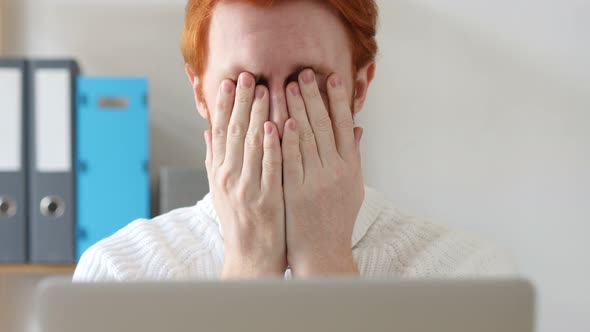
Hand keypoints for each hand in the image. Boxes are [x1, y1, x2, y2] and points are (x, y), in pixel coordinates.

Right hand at [204, 73, 285, 278]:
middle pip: (234, 132)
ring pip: (251, 145)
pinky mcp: (267, 198)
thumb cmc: (237, 221)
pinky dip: (272, 145)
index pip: (220, 131)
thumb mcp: (218, 190)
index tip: (228, 82)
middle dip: (241, 102)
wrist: (250, 256)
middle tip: (248, 76)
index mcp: (218, 172)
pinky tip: (276, 125)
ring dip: (258, 116)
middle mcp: (228, 177)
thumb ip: (214, 159)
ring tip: (264, 90)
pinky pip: (270, 167)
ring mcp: (247, 188)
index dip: (224, 105)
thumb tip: (208, 131)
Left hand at [282, 69, 364, 276]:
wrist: (323, 251)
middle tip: (303, 73)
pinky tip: (282, 120)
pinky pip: (291, 160)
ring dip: (296, 110)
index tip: (331, 78)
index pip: (345, 126)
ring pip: (306, 138)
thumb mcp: (353, 186)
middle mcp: (336, 171)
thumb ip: (354, 155)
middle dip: (312, 97)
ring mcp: (316, 181)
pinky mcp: (295, 191)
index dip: (338, 100)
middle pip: (324, 126)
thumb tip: (358, 128)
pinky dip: (287, 139)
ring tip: (286, 86)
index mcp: (351, 167)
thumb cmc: (337, 218)